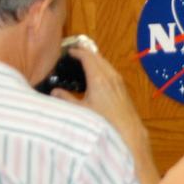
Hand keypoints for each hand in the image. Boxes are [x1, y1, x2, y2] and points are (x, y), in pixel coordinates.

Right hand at [52, 45, 159, 183]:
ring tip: (83, 60)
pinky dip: (101, 68)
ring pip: (105, 64)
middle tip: (74, 52)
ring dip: (95, 60)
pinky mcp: (123, 89)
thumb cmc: (104, 123)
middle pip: (98, 58)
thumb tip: (55, 92)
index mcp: (100, 79)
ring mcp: (119, 82)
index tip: (68, 50)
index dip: (78, 52)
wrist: (128, 133)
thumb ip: (65, 100)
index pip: (88, 58)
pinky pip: (110, 71)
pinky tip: (95, 75)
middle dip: (86, 53)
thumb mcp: (80, 112)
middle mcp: (111, 77)